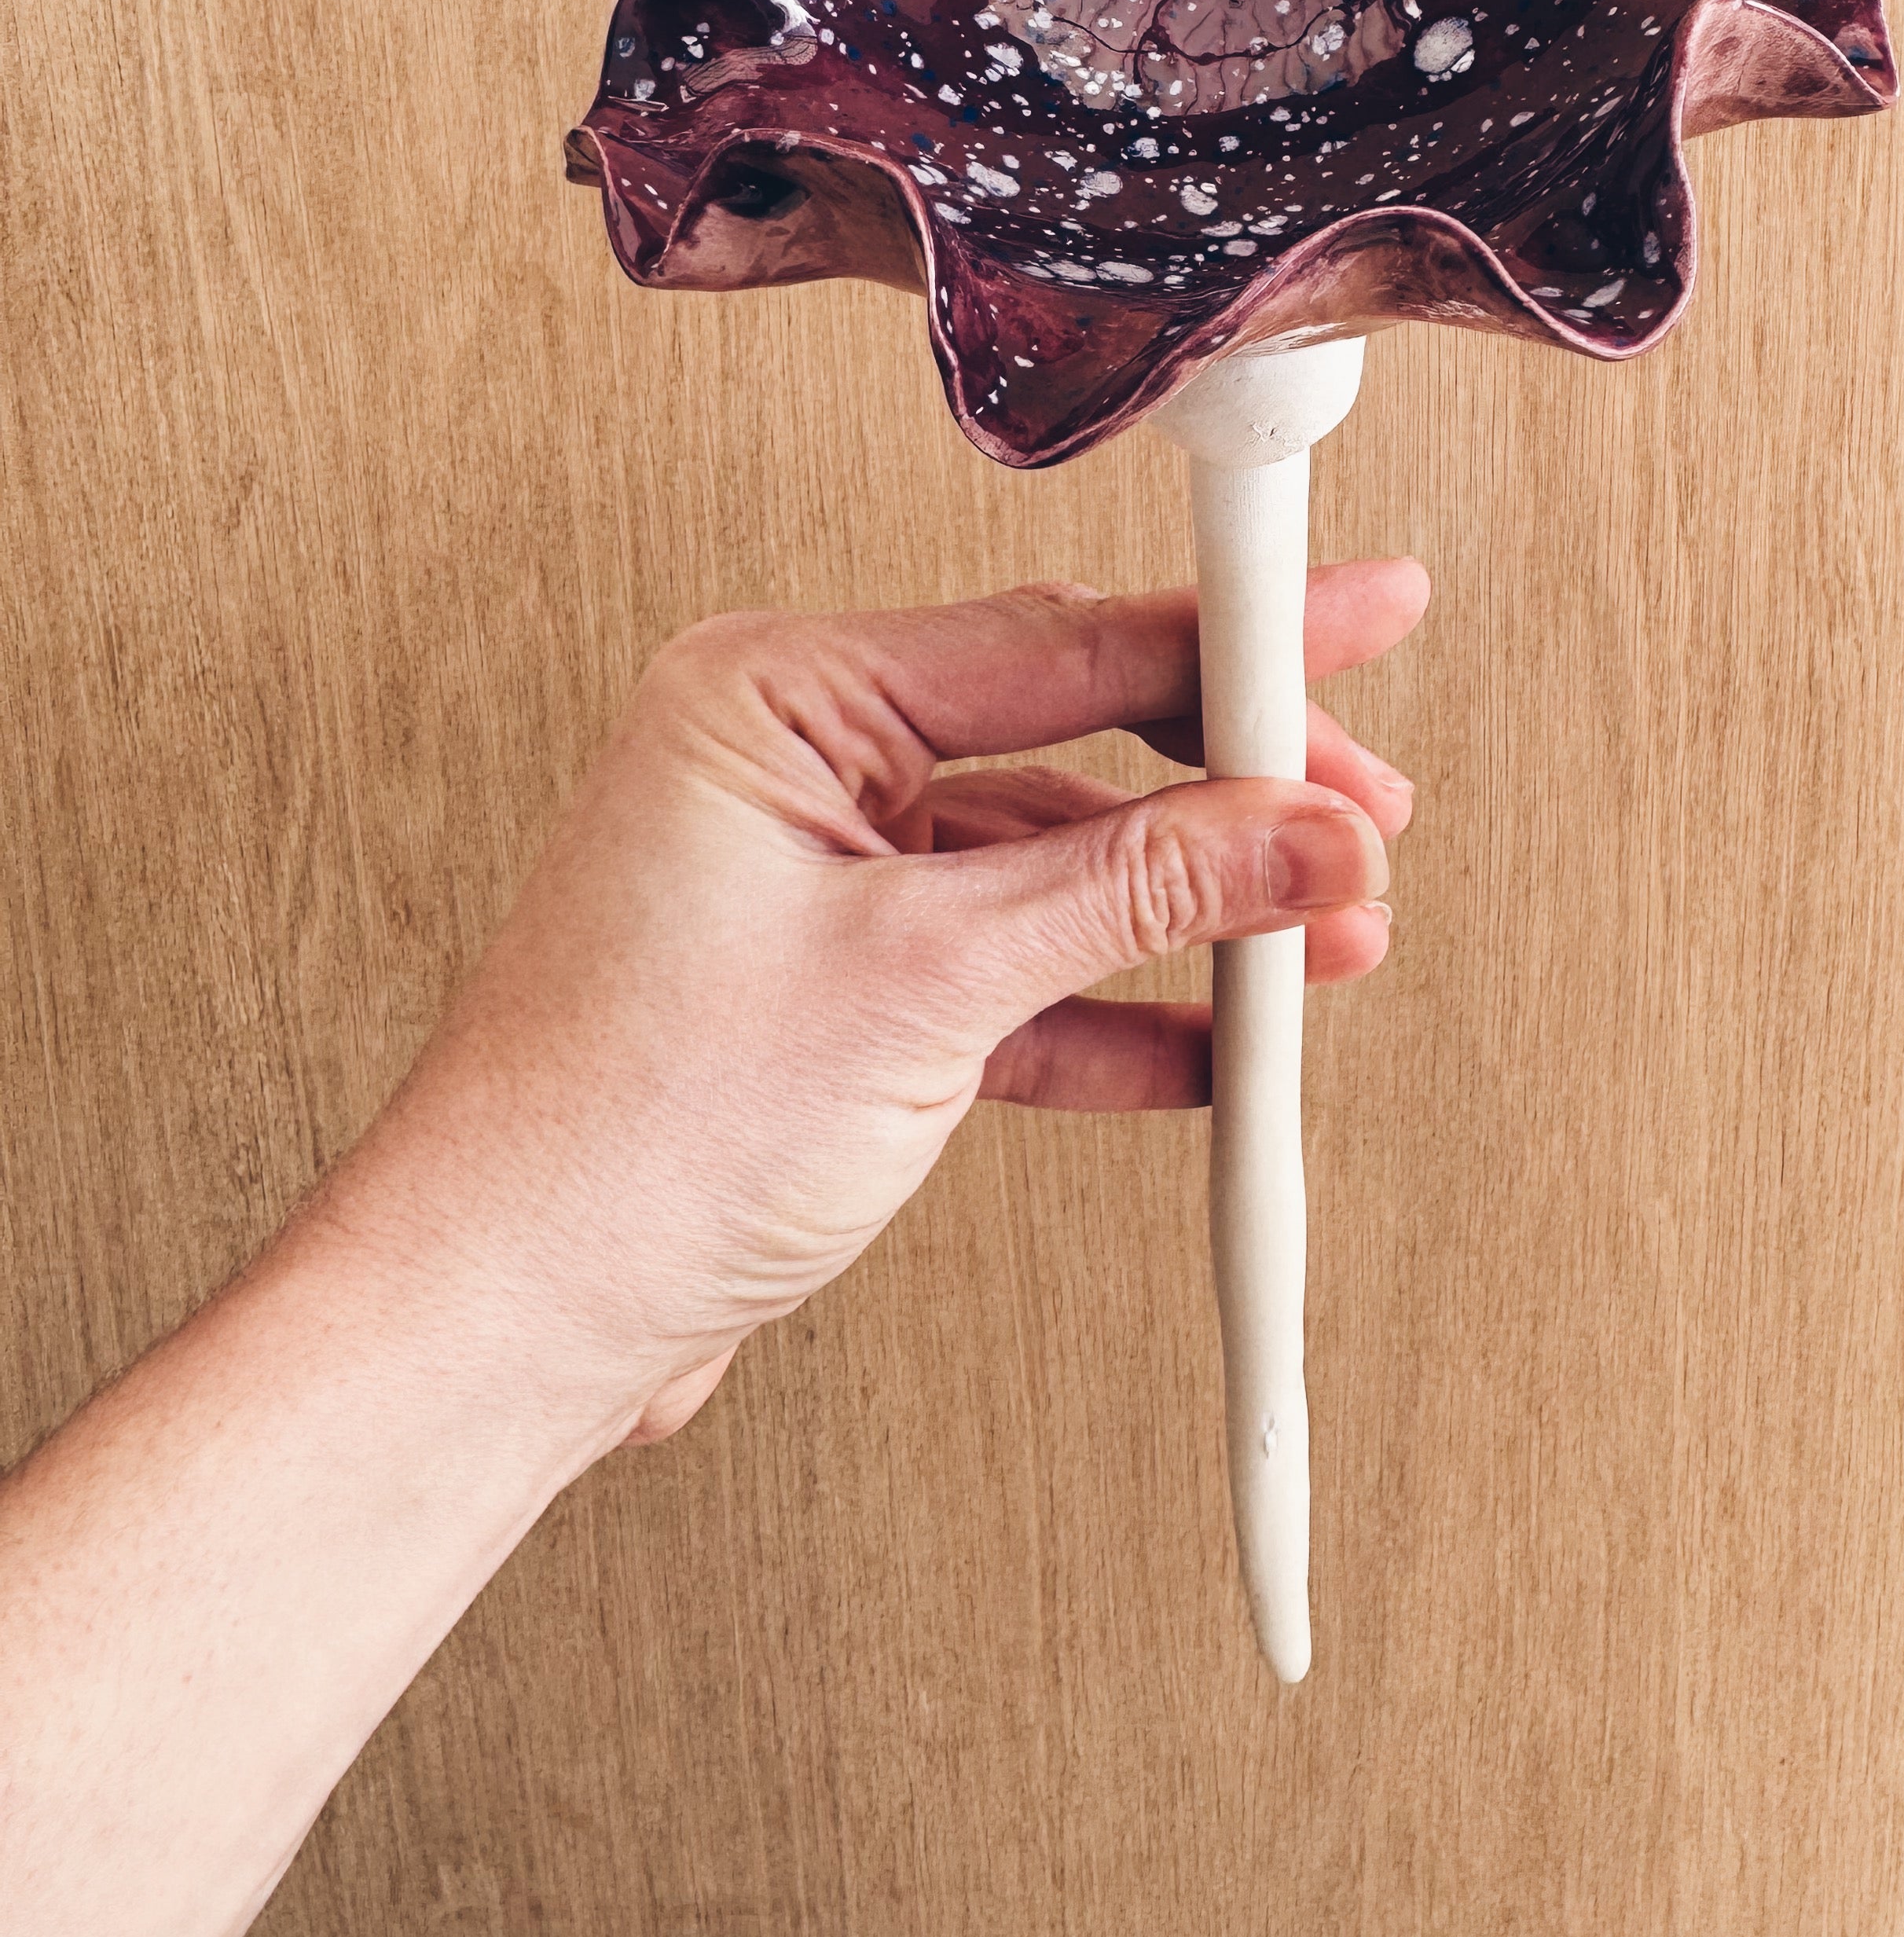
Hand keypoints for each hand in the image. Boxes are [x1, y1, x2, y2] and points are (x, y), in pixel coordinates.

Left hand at [342, 564, 1427, 1448]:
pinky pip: (1016, 970)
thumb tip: (1299, 834)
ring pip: (1056, 864)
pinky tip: (1214, 1038)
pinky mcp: (840, 992)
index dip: (1231, 642)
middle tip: (1364, 819)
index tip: (1351, 611)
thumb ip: (1134, 892)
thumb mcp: (923, 985)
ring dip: (1187, 912)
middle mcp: (793, 766)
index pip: (1059, 642)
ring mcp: (818, 882)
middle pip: (1072, 739)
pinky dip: (1116, 1008)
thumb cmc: (623, 1138)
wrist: (505, 1324)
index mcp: (776, 696)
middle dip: (1228, 792)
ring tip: (1319, 941)